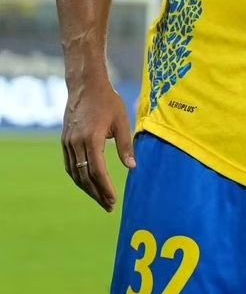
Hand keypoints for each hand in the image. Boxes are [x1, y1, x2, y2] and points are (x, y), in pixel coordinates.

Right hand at [61, 75, 135, 211]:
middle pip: (85, 177)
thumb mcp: (121, 120)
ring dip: (87, 189)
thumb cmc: (108, 101)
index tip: (113, 201)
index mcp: (91, 139)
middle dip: (97, 193)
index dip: (105, 188)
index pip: (97, 171)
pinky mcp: (65, 142)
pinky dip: (79, 177)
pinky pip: (70, 165)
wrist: (85, 86)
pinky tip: (88, 184)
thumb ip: (125, 145)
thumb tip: (132, 167)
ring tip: (100, 199)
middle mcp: (76, 144)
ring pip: (75, 173)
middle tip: (109, 207)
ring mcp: (68, 143)